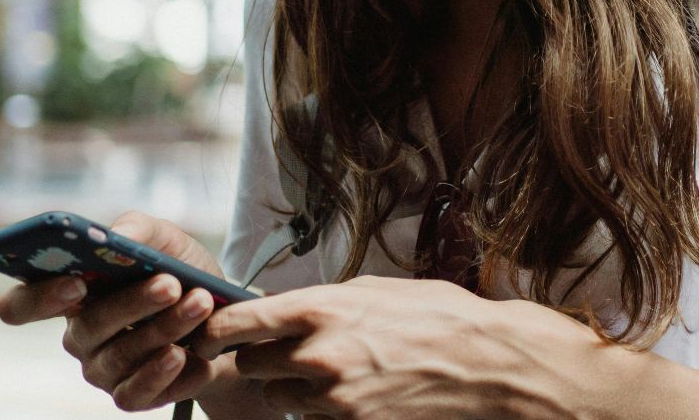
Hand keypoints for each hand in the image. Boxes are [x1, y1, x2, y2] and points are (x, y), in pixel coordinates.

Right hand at [0, 211, 235, 411]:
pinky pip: (136, 393)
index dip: (38, 298)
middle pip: (86, 328)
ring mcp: (101, 369)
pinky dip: (165, 374)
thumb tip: (118, 237)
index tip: (76, 282)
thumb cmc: (182, 273)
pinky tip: (187, 354)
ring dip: (165, 328)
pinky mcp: (129, 395)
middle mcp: (79, 335)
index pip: (20, 305)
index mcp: (70, 293)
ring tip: (201, 303)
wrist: (228, 315)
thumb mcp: (165, 240)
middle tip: (170, 284)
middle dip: (132, 303)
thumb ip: (137, 230)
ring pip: (121, 356)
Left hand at [195, 276, 628, 418]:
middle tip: (289, 349)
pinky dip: (324, 411)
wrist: (489, 364)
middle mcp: (319, 355)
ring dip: (295, 386)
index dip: (215, 327)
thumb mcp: (376, 291)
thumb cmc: (439, 317)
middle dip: (264, 357)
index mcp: (322, 309)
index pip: (238, 322)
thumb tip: (281, 310)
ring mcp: (333, 399)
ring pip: (282, 396)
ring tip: (336, 371)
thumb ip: (323, 304)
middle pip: (252, 364)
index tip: (209, 328)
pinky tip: (358, 393)